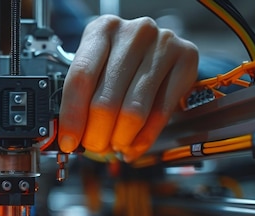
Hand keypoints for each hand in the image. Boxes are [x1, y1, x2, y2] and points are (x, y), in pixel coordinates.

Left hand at [58, 15, 198, 161]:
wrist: (159, 47)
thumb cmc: (121, 59)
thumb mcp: (96, 67)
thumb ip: (82, 97)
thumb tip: (69, 138)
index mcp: (102, 30)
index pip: (81, 78)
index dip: (72, 117)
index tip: (68, 142)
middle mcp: (133, 33)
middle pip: (106, 100)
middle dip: (96, 135)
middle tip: (95, 147)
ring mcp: (162, 44)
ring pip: (134, 111)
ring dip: (120, 139)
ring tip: (115, 146)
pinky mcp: (186, 60)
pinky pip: (161, 113)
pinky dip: (144, 138)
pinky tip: (133, 146)